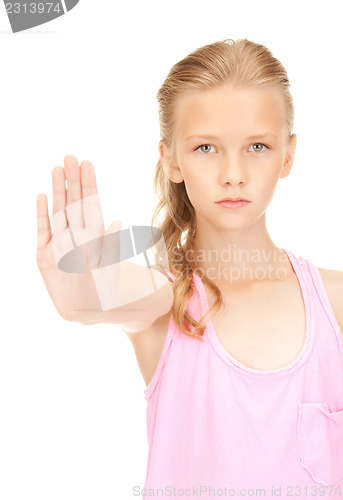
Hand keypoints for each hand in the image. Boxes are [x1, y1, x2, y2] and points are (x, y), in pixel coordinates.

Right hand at [36, 154, 122, 324]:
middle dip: (72, 180)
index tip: (87, 164)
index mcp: (96, 236)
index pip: (91, 204)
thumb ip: (112, 247)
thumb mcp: (112, 270)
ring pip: (58, 211)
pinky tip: (42, 196)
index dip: (88, 185)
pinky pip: (43, 230)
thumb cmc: (106, 293)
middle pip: (74, 202)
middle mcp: (77, 235)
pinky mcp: (45, 255)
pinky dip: (42, 214)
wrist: (87, 312)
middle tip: (70, 157)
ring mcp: (60, 243)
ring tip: (57, 169)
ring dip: (58, 191)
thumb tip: (117, 221)